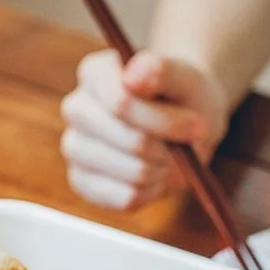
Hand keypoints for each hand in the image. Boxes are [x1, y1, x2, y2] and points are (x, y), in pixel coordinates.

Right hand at [60, 49, 228, 209]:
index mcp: (94, 73)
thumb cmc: (182, 99)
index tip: (195, 125)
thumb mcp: (186, 78)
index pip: (122, 103)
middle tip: (184, 144)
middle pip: (129, 141)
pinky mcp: (81, 183)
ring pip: (130, 173)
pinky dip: (151, 191)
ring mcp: (74, 148)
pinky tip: (153, 175)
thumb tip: (133, 77)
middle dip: (166, 147)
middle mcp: (76, 109)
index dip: (163, 120)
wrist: (179, 128)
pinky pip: (126, 198)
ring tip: (169, 158)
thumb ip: (162, 70)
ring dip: (161, 170)